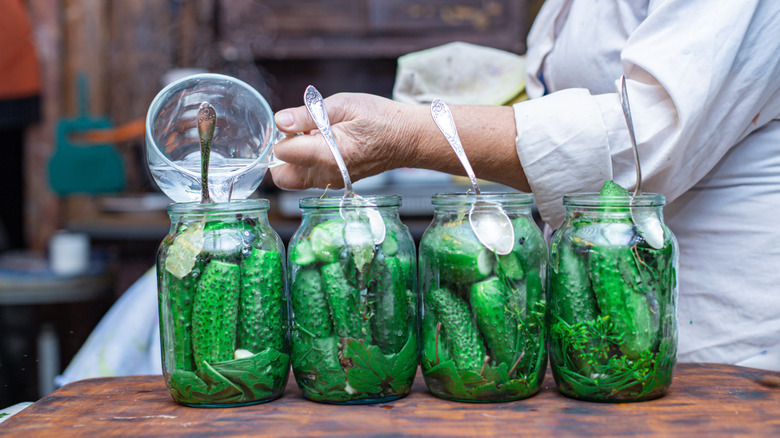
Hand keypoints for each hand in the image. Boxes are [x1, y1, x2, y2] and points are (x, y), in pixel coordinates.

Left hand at [269, 93, 418, 189]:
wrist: (408, 139)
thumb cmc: (381, 119)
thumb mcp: (343, 105)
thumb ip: (307, 115)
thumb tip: (280, 120)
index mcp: (327, 154)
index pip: (281, 152)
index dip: (282, 134)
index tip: (296, 123)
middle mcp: (327, 174)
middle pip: (281, 176)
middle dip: (281, 154)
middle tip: (297, 133)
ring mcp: (332, 182)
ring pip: (295, 178)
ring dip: (296, 158)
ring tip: (317, 136)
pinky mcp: (337, 182)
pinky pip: (311, 178)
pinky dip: (309, 162)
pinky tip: (326, 144)